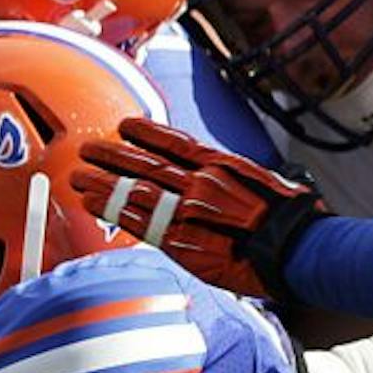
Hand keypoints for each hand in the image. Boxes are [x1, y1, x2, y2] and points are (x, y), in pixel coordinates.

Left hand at [70, 117, 327, 301]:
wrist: (294, 246)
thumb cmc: (286, 221)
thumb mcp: (261, 186)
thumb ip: (229, 183)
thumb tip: (213, 184)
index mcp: (221, 164)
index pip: (175, 143)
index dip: (147, 133)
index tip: (125, 126)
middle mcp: (200, 180)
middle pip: (147, 162)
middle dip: (113, 155)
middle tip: (87, 149)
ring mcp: (187, 208)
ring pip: (135, 188)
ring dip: (102, 180)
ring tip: (78, 174)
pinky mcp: (180, 237)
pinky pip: (138, 219)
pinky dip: (112, 208)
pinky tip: (92, 201)